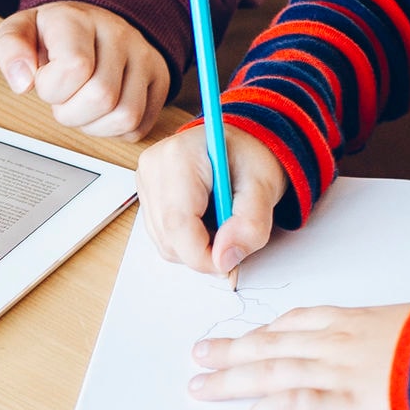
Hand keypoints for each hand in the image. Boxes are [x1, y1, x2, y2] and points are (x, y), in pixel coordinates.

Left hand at [0, 2, 168, 140]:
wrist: (94, 21)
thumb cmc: (54, 33)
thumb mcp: (21, 30)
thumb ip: (11, 50)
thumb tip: (22, 82)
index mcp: (79, 20)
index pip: (75, 68)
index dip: (52, 89)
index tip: (46, 81)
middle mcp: (119, 34)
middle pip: (102, 97)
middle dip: (71, 112)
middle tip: (64, 99)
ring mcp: (144, 56)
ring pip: (126, 116)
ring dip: (94, 126)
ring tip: (82, 106)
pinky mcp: (160, 79)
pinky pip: (140, 125)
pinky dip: (115, 130)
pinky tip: (101, 112)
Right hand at [139, 123, 289, 272]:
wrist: (240, 145)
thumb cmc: (251, 158)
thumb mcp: (264, 187)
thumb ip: (250, 225)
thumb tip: (224, 259)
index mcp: (179, 158)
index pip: (179, 225)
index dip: (203, 256)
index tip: (229, 263)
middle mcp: (153, 168)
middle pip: (169, 238)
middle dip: (203, 252)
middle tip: (232, 235)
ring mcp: (145, 182)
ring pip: (164, 243)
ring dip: (195, 247)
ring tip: (220, 222)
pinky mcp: (146, 196)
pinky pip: (162, 237)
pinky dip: (187, 241)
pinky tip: (205, 221)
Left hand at [188, 300, 409, 409]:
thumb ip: (400, 343)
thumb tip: (399, 357)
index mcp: (360, 321)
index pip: (302, 321)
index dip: (270, 331)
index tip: (252, 336)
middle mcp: (339, 341)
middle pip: (273, 342)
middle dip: (234, 349)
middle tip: (202, 354)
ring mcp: (337, 371)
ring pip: (269, 370)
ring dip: (230, 379)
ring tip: (201, 386)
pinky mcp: (342, 403)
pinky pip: (290, 406)